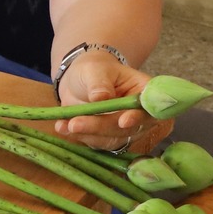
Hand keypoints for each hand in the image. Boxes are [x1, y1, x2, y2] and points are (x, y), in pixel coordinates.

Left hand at [53, 51, 170, 152]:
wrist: (80, 81)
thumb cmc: (94, 70)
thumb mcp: (95, 70)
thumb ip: (99, 83)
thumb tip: (101, 97)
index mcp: (145, 92)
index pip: (150, 108)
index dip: (140, 117)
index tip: (124, 121)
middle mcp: (141, 114)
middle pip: (129, 129)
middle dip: (101, 127)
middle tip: (75, 123)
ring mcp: (127, 129)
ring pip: (112, 139)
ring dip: (88, 135)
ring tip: (64, 125)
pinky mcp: (110, 137)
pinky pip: (97, 143)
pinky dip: (79, 137)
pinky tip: (62, 127)